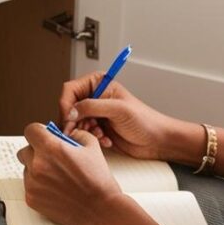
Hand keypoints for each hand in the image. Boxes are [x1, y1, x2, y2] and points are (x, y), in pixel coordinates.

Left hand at [16, 123, 124, 224]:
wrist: (101, 210)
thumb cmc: (98, 180)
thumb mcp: (91, 146)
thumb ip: (74, 134)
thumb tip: (65, 134)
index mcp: (50, 148)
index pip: (31, 130)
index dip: (39, 132)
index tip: (44, 136)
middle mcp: (37, 165)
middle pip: (25, 150)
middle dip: (37, 152)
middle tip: (52, 158)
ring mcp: (32, 184)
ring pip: (26, 169)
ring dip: (37, 169)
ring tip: (57, 176)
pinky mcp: (31, 199)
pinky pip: (29, 185)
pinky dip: (39, 185)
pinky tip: (56, 188)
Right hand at [59, 78, 193, 161]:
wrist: (157, 140)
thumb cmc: (145, 120)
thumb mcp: (118, 110)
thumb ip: (92, 107)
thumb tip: (70, 111)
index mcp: (98, 83)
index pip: (70, 90)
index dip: (66, 105)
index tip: (68, 120)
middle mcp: (94, 96)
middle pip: (69, 107)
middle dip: (75, 122)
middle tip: (82, 132)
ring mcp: (95, 113)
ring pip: (74, 122)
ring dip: (85, 132)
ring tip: (101, 136)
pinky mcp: (97, 127)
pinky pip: (83, 133)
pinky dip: (91, 139)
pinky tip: (106, 141)